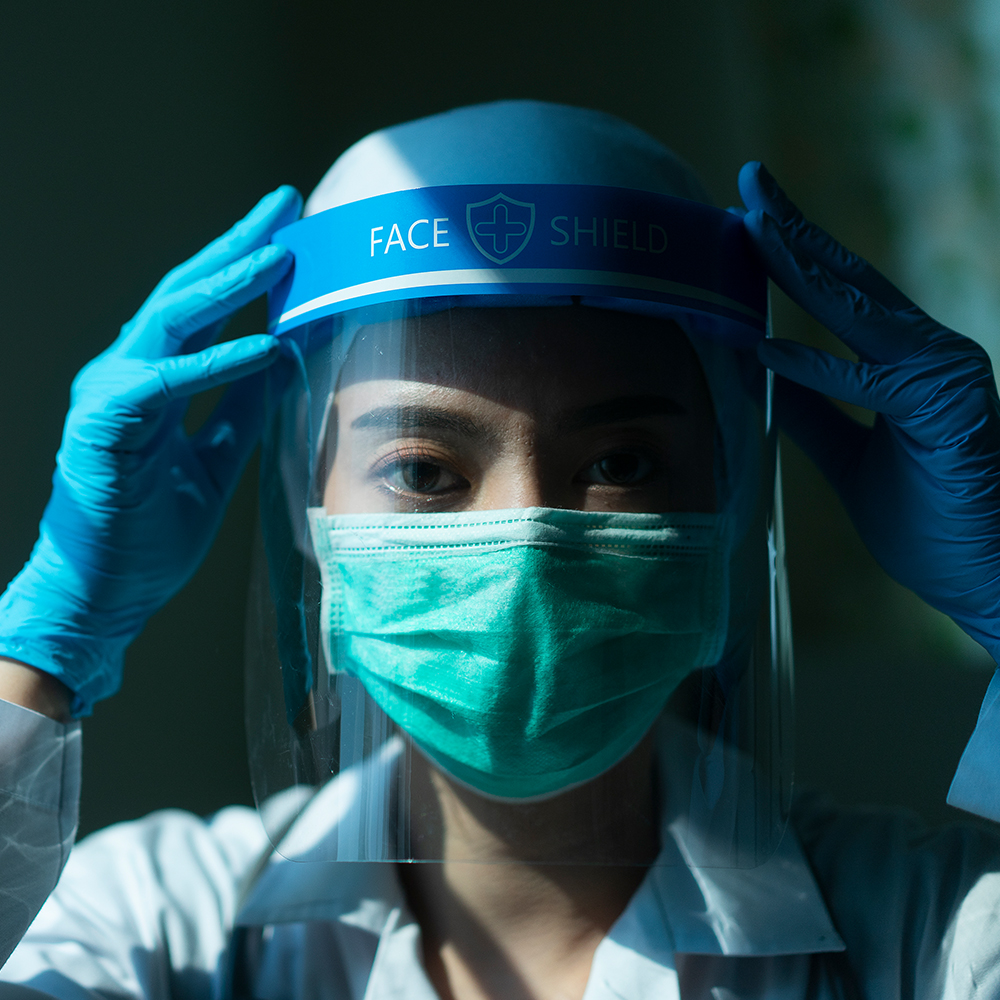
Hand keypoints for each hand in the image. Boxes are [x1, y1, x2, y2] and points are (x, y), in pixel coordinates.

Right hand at [0, 186, 301, 713]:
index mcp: (152, 381)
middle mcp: (127, 375)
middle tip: (285, 205)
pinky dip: (218, 362)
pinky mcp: (104, 425)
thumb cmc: (148, 533)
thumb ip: (240, 411)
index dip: (244, 268)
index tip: (291, 236)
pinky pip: (167, 382)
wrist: (103, 594)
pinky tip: (265, 344)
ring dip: (229, 283)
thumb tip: (282, 360)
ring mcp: (109, 394)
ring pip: (172, 319)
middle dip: (238, 246)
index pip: (202, 308)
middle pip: (187, 292)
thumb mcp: (214, 463)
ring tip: (281, 253)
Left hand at [739, 161, 999, 662]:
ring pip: (862, 310)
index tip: (747, 221)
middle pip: (851, 281)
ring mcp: (946, 377)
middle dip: (795, 231)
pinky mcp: (948, 411)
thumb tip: (764, 373)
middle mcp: (932, 356)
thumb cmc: (932, 523)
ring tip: (753, 225)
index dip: (796, 255)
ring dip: (803, 266)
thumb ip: (815, 414)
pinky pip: (870, 383)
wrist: (991, 581)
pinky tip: (766, 348)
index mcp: (909, 365)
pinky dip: (817, 367)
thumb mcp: (850, 462)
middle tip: (749, 182)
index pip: (843, 296)